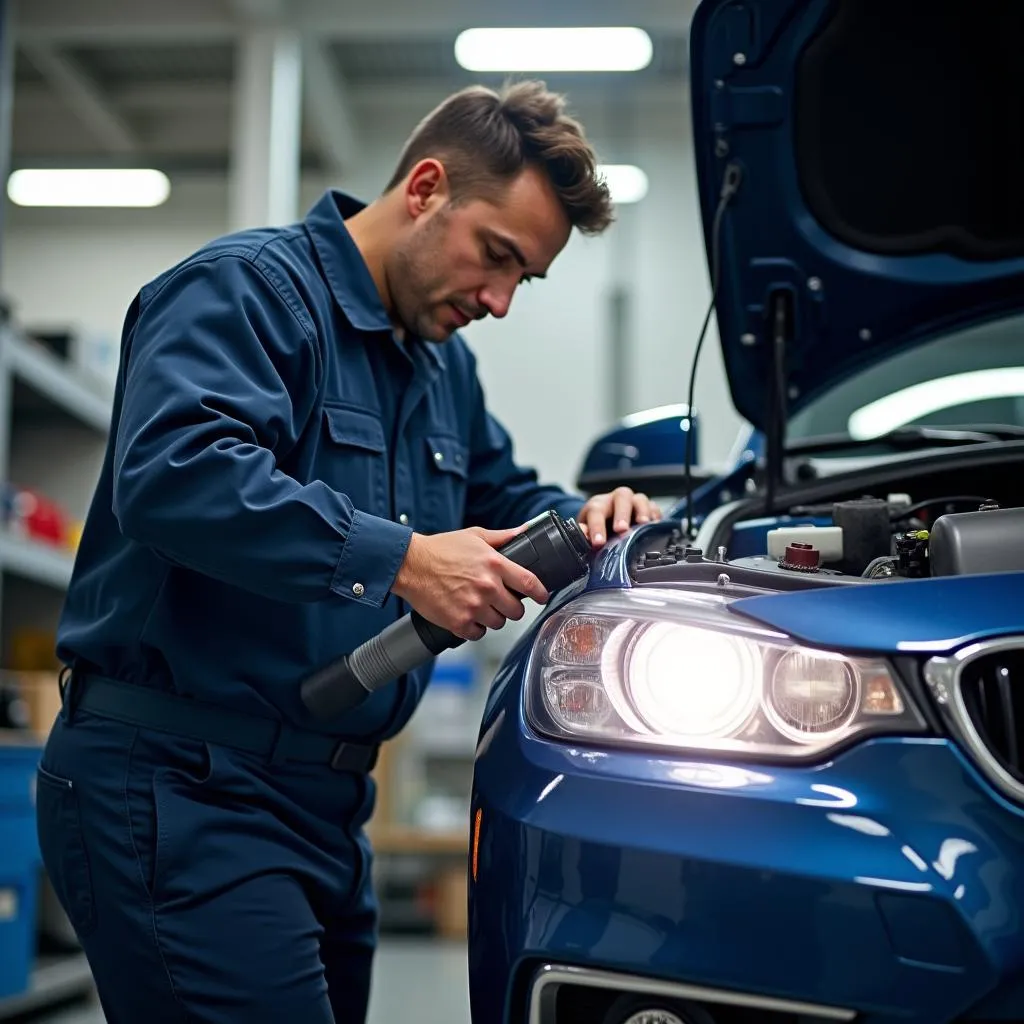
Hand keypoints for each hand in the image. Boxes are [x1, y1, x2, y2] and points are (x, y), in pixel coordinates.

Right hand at [391, 526, 549, 640]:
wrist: (410, 565)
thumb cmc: (440, 549)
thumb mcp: (475, 536)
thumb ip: (503, 537)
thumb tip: (525, 531)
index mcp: (495, 564)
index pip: (530, 583)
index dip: (541, 593)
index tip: (542, 597)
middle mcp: (487, 586)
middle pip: (516, 610)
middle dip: (511, 607)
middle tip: (500, 601)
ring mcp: (473, 606)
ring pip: (498, 624)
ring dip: (492, 618)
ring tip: (479, 606)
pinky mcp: (458, 622)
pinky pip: (478, 634)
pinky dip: (474, 628)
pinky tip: (467, 616)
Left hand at [578, 487, 661, 546]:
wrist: (609, 523)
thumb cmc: (598, 529)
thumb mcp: (587, 531)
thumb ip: (583, 533)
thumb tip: (583, 534)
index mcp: (598, 505)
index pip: (596, 511)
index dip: (596, 526)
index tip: (598, 542)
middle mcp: (616, 500)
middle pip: (621, 497)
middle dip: (622, 513)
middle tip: (621, 529)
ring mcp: (634, 503)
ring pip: (640, 499)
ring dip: (642, 511)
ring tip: (643, 523)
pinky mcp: (648, 509)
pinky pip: (654, 508)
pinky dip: (655, 516)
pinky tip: (655, 526)